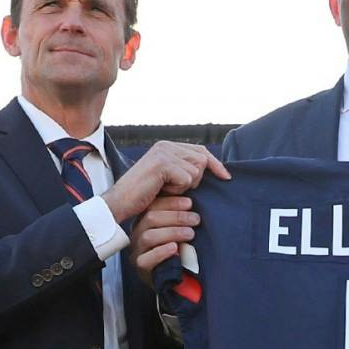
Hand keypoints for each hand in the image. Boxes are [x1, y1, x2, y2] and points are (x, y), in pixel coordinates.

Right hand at [102, 142, 229, 224]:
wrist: (121, 202)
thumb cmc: (144, 196)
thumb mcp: (168, 180)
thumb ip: (185, 171)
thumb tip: (212, 170)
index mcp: (168, 147)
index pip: (201, 151)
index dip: (216, 164)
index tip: (227, 178)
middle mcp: (166, 145)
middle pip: (202, 160)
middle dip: (196, 180)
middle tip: (176, 189)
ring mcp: (163, 153)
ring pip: (196, 170)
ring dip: (186, 186)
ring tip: (167, 189)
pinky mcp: (162, 164)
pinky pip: (187, 179)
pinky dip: (178, 189)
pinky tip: (162, 190)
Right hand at [130, 195, 197, 286]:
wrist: (173, 279)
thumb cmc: (176, 253)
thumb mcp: (177, 232)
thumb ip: (179, 219)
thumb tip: (191, 203)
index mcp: (144, 221)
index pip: (153, 206)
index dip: (171, 203)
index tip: (189, 203)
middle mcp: (137, 233)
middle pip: (150, 218)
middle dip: (176, 217)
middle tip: (195, 219)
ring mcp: (137, 250)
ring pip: (148, 236)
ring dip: (172, 232)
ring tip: (190, 234)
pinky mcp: (140, 266)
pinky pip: (147, 258)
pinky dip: (161, 252)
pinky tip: (174, 248)